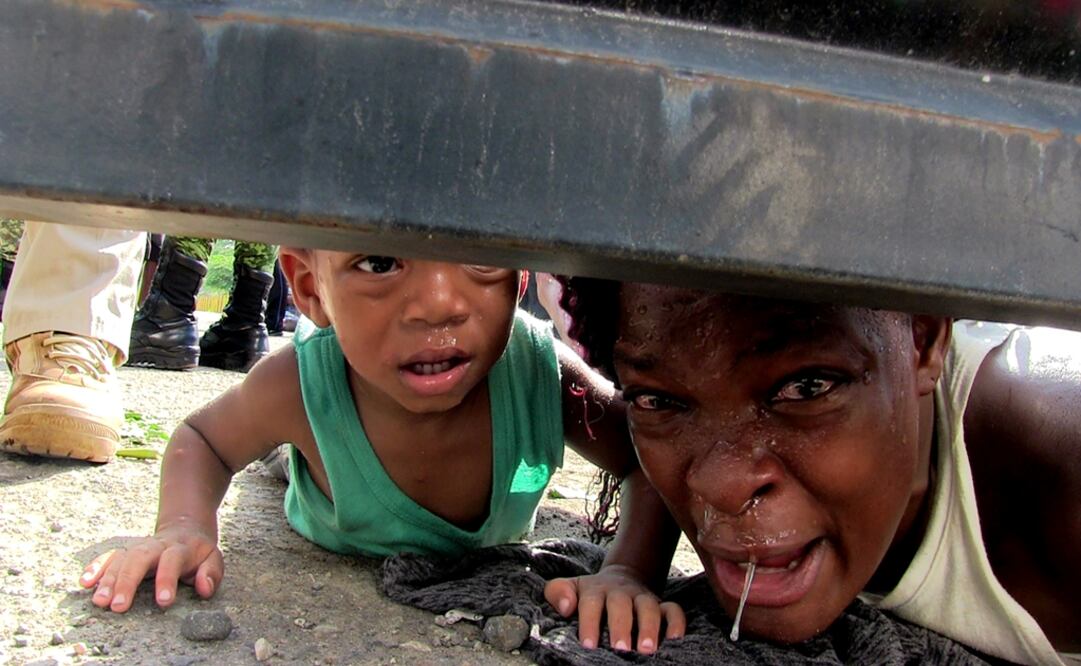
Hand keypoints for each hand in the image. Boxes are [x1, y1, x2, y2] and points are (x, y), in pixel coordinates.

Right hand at [78, 526, 223, 612]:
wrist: (184, 527)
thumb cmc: (198, 551)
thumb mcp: (213, 559)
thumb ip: (211, 573)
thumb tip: (204, 588)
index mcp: (180, 549)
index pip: (172, 562)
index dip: (167, 580)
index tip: (163, 602)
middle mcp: (156, 546)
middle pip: (139, 559)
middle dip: (127, 582)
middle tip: (118, 606)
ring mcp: (139, 547)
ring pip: (121, 559)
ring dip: (108, 580)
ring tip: (100, 601)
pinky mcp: (126, 551)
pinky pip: (109, 557)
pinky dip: (96, 567)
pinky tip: (85, 582)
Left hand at [544, 564, 684, 653]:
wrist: (619, 579)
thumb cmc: (589, 594)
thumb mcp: (570, 587)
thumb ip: (557, 592)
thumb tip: (566, 607)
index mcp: (595, 590)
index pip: (591, 602)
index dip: (589, 622)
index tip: (588, 644)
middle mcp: (620, 592)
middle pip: (621, 604)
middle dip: (621, 626)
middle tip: (620, 649)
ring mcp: (642, 597)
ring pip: (649, 606)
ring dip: (650, 627)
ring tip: (647, 649)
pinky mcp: (661, 605)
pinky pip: (674, 610)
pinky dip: (677, 623)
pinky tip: (675, 639)